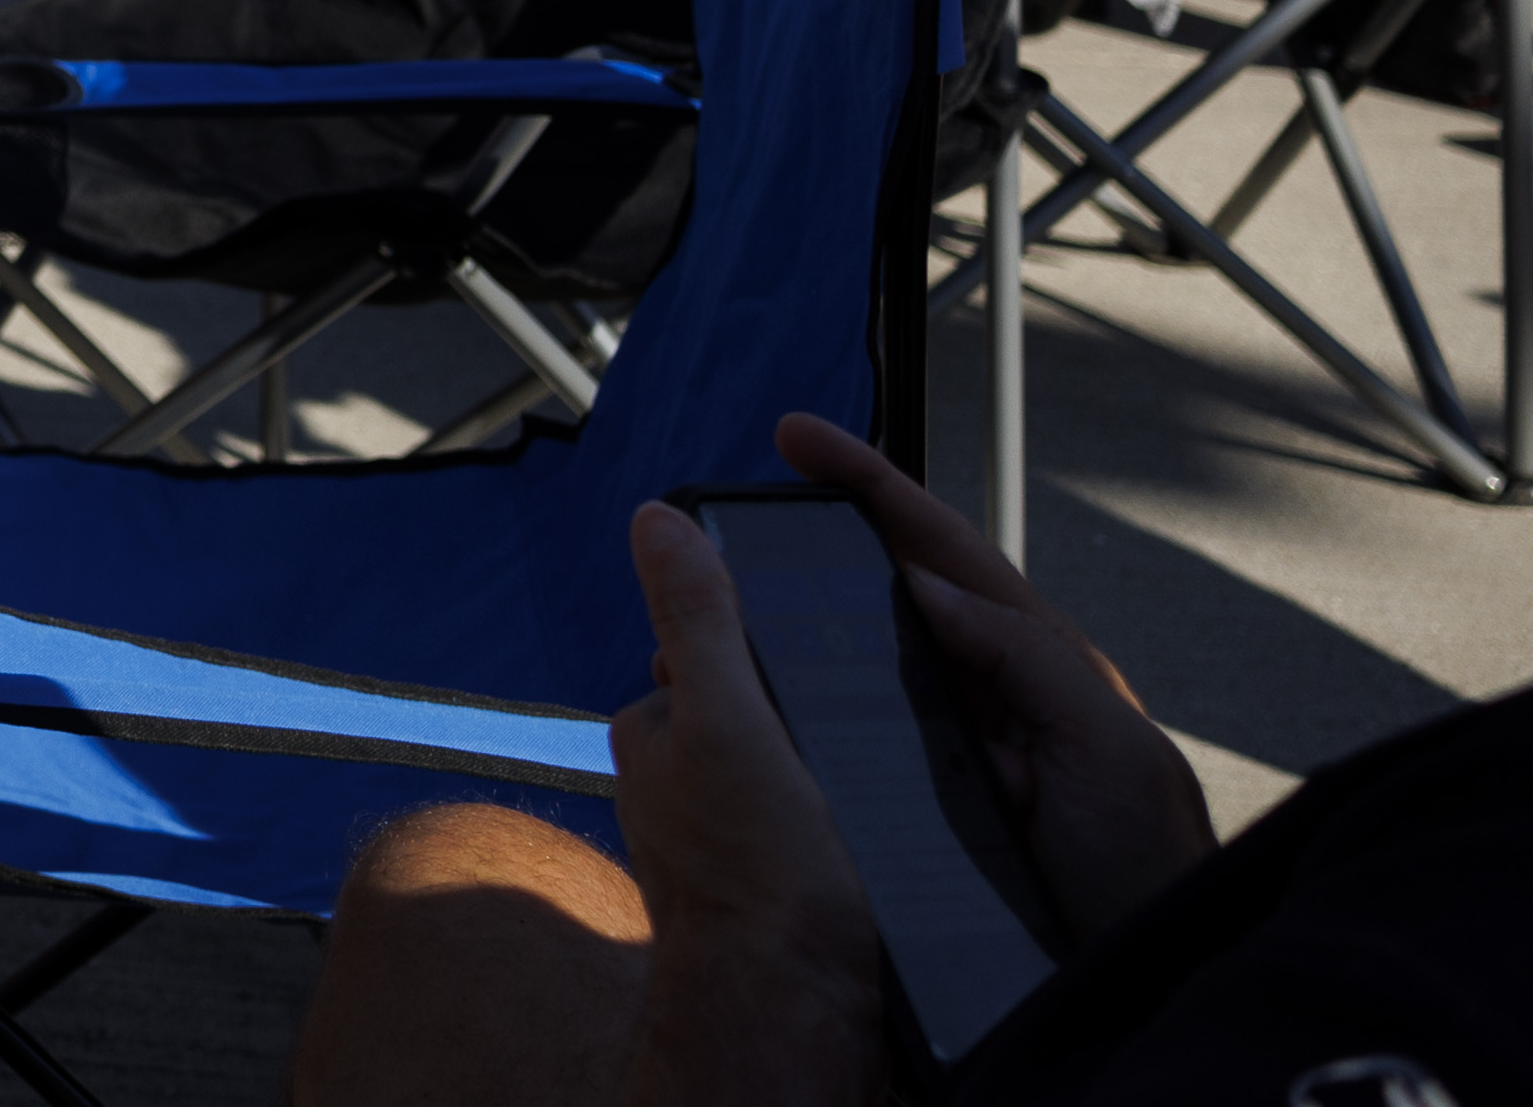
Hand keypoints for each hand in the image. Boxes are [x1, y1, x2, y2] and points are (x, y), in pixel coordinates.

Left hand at [610, 502, 902, 1106]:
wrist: (795, 1015)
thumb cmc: (759, 875)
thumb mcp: (729, 717)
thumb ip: (696, 616)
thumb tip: (656, 517)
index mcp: (654, 735)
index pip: (721, 652)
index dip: (783, 649)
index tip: (837, 667)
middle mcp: (674, 788)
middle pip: (765, 713)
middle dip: (818, 718)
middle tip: (872, 745)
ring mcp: (722, 844)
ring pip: (796, 774)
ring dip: (842, 777)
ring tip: (878, 803)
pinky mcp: (774, 892)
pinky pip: (816, 835)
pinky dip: (849, 832)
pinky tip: (878, 847)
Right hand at [773, 414, 1212, 944]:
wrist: (1139, 990)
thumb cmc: (1149, 876)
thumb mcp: (1112, 751)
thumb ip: (1030, 660)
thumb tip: (926, 582)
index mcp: (1041, 665)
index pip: (945, 552)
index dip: (873, 486)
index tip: (800, 441)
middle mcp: (992, 698)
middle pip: (889, 594)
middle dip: (819, 546)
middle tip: (740, 522)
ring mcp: (955, 753)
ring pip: (859, 668)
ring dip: (794, 637)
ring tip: (721, 620)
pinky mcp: (922, 809)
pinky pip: (848, 744)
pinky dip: (800, 717)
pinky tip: (755, 713)